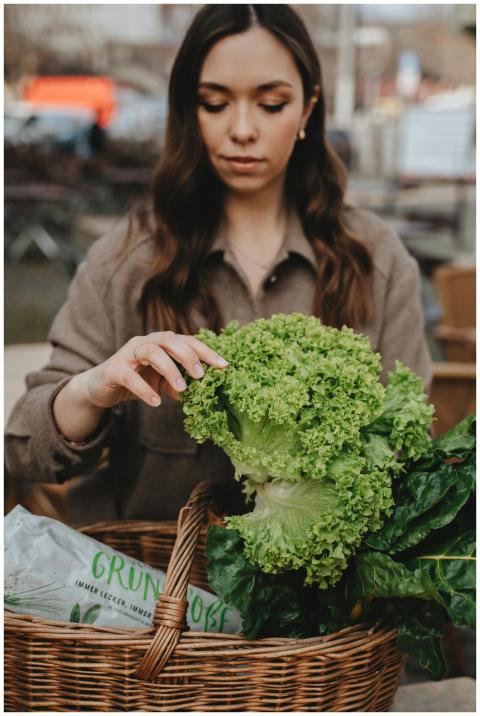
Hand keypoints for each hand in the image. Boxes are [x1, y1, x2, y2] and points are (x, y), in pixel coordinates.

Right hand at [74, 331, 228, 409]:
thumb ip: (178, 385)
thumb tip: (200, 393)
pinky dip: (145, 390)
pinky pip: (130, 377)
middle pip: (170, 340)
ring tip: (181, 389)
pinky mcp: (114, 369)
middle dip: (188, 356)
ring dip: (169, 369)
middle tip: (201, 375)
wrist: (100, 388)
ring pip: (151, 352)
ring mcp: (128, 354)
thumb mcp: (161, 384)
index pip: (187, 341)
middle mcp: (145, 343)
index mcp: (160, 343)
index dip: (206, 352)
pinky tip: (156, 402)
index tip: (224, 366)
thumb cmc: (135, 381)